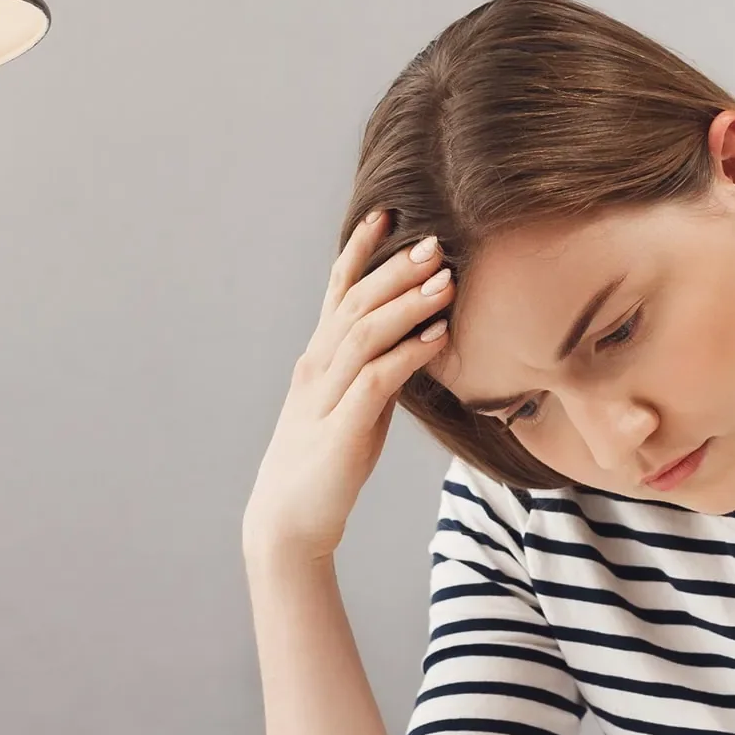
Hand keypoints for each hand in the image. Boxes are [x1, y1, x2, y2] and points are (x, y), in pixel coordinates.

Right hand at [242, 211, 453, 566]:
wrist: (289, 521)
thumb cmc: (325, 463)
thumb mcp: (354, 407)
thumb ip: (376, 370)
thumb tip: (414, 340)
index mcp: (318, 359)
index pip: (337, 290)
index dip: (360, 250)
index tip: (387, 213)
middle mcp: (318, 368)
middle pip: (355, 303)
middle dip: (394, 269)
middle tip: (436, 241)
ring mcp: (326, 397)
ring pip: (365, 334)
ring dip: (407, 303)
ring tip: (445, 280)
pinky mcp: (343, 430)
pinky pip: (376, 380)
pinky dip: (408, 353)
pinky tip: (438, 337)